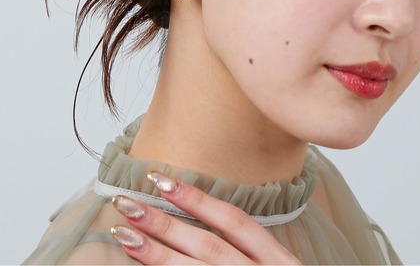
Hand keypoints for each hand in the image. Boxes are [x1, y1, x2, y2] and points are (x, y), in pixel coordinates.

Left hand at [110, 172, 301, 263]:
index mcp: (276, 261)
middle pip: (208, 247)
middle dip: (165, 224)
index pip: (234, 222)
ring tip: (123, 235)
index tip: (161, 180)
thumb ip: (245, 252)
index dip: (198, 199)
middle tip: (127, 204)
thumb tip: (193, 227)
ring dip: (157, 255)